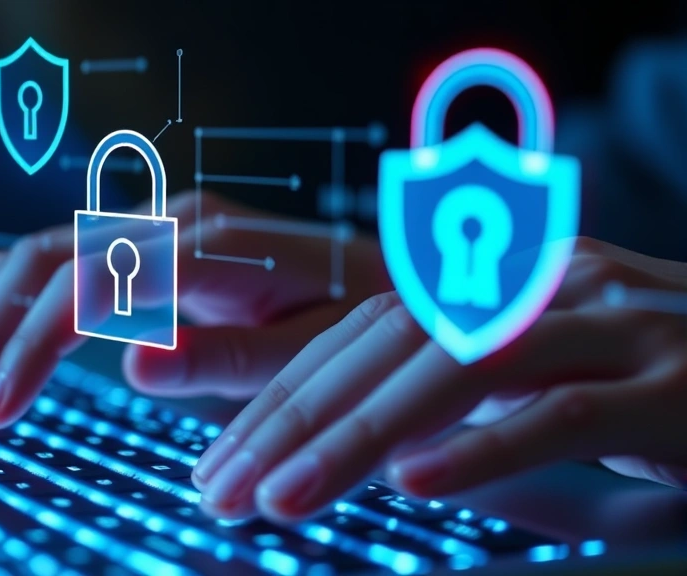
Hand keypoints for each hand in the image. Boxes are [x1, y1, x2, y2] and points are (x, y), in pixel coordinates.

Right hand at [0, 190, 390, 428]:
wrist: (386, 279)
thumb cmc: (360, 323)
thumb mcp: (314, 351)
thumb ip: (230, 355)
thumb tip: (133, 362)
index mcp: (210, 245)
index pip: (89, 286)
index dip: (29, 350)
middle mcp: (172, 222)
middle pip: (44, 262)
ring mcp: (156, 227)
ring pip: (38, 258)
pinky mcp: (148, 245)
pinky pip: (62, 266)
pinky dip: (11, 309)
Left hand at [192, 237, 686, 521]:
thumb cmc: (661, 393)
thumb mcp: (543, 388)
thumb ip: (462, 409)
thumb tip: (373, 458)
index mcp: (503, 287)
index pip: (363, 331)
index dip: (284, 393)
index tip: (221, 459)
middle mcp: (547, 290)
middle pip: (388, 344)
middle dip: (293, 419)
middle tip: (219, 487)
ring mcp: (616, 328)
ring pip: (460, 369)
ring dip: (359, 437)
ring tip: (280, 498)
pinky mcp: (679, 388)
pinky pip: (565, 414)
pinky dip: (485, 448)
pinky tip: (415, 486)